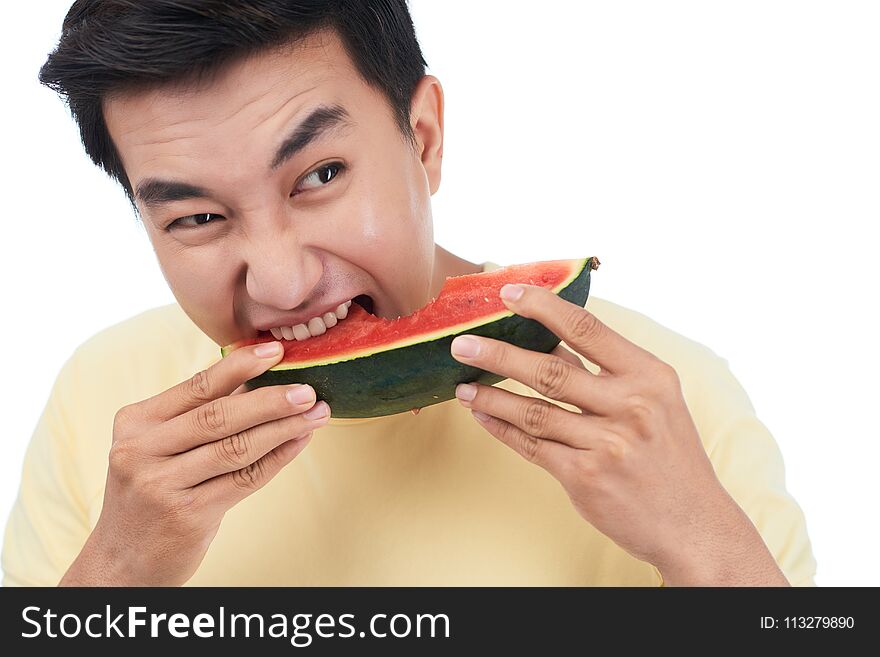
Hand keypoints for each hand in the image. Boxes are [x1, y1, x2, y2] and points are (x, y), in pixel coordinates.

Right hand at [59, 341, 330, 585]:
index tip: (276, 351)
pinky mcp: (187, 515)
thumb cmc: (152, 493)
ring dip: (283, 428)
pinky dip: (278, 458)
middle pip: (219, 416)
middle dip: (270, 400)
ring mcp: (161, 485)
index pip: (196, 386)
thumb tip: (260, 377)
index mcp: (135, 423)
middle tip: (307, 389)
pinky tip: (299, 441)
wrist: (122, 561)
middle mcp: (141, 451)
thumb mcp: (157, 448)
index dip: (240, 366)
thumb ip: (199, 415)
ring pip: (237, 448)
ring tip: (316, 414)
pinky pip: (245, 479)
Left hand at [450, 283, 788, 585]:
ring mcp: (607, 444)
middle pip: (550, 370)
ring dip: (490, 396)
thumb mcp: (657, 401)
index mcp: (650, 376)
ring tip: (462, 385)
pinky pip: (532, 446)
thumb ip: (608, 372)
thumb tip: (550, 340)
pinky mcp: (585, 478)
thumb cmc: (669, 456)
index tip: (507, 292)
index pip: (588, 329)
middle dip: (498, 354)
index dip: (543, 307)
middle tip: (460, 343)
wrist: (693, 525)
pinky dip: (501, 430)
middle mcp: (630, 406)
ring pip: (533, 411)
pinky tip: (481, 416)